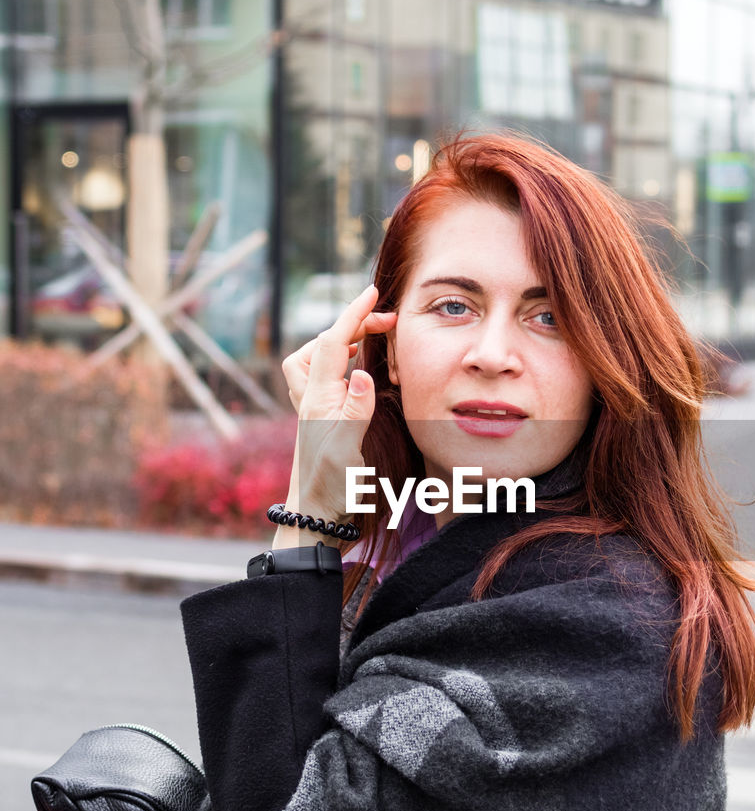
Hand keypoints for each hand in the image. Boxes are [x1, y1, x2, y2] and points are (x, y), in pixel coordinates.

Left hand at [281, 285, 396, 522]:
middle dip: (350, 325)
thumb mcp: (346, 450)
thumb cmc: (331, 489)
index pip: (335, 344)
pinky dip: (339, 364)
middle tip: (385, 321)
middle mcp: (312, 399)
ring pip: (315, 359)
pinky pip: (324, 379)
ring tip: (369, 342)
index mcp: (319, 400)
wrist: (312, 518)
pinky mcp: (318, 421)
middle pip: (323, 344)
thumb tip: (361, 373)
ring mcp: (313, 410)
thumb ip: (354, 410)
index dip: (353, 315)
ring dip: (339, 342)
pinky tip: (356, 373)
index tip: (373, 291)